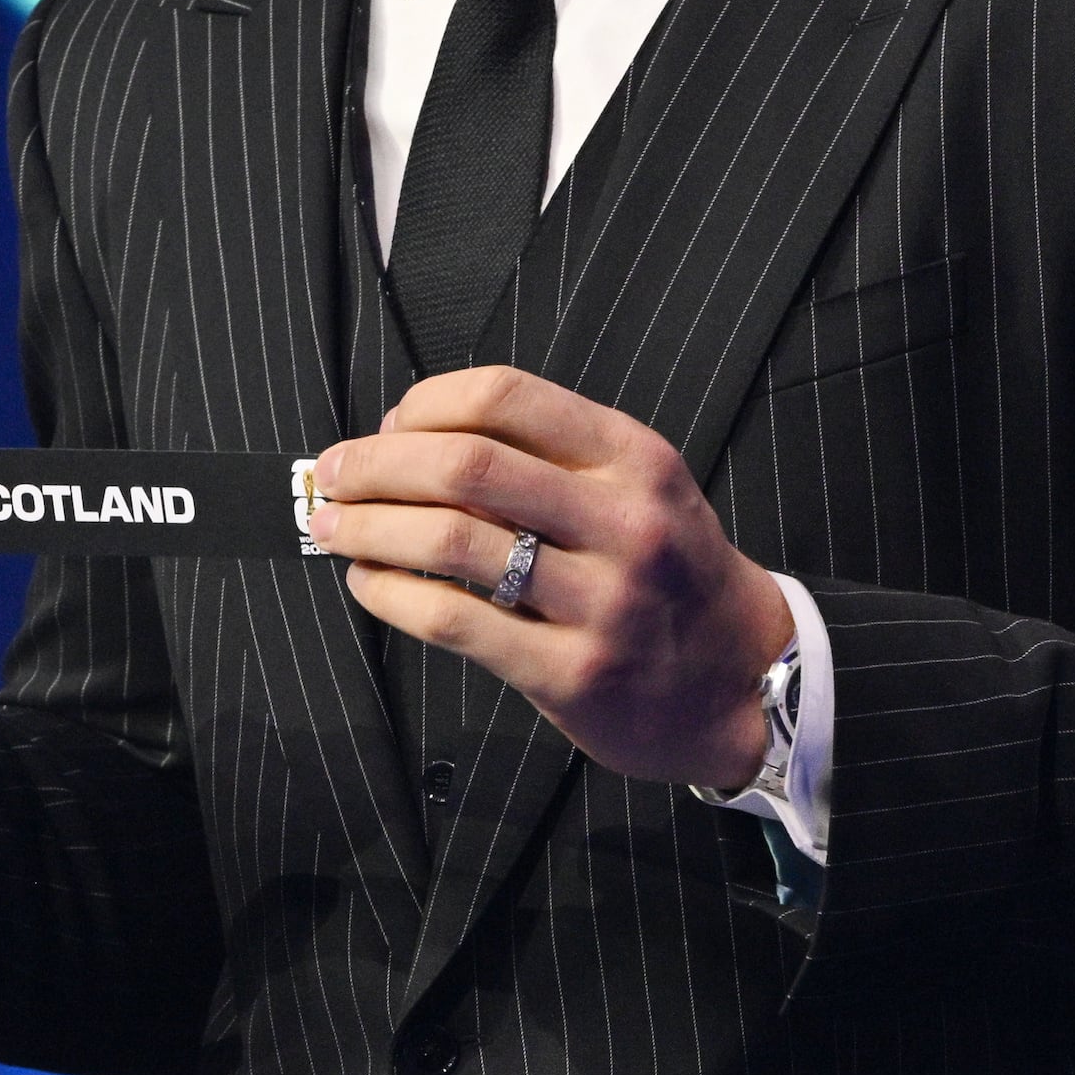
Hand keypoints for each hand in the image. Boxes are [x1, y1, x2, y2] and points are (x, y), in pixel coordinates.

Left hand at [311, 368, 792, 788]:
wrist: (741, 677)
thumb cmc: (671, 573)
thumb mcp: (640, 489)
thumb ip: (548, 458)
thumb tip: (410, 436)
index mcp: (634, 458)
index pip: (506, 397)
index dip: (423, 404)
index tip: (386, 425)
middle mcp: (624, 522)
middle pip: (466, 465)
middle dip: (375, 464)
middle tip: (334, 472)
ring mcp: (601, 600)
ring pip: (450, 542)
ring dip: (368, 528)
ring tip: (332, 527)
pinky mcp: (571, 671)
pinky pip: (454, 620)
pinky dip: (390, 594)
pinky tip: (368, 583)